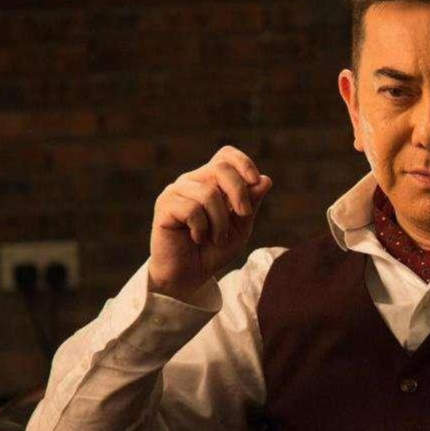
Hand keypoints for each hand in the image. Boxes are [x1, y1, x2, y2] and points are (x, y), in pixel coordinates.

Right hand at [149, 145, 272, 301]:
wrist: (189, 275)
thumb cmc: (214, 250)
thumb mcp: (240, 227)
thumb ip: (251, 204)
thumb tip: (265, 180)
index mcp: (212, 181)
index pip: (226, 155)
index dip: (243, 163)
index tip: (255, 181)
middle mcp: (193, 181)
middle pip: (221, 168)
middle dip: (239, 193)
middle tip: (243, 215)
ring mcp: (176, 191)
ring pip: (209, 193)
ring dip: (220, 222)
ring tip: (216, 238)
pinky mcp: (164, 205)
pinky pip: (192, 209)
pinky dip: (201, 228)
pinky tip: (197, 238)